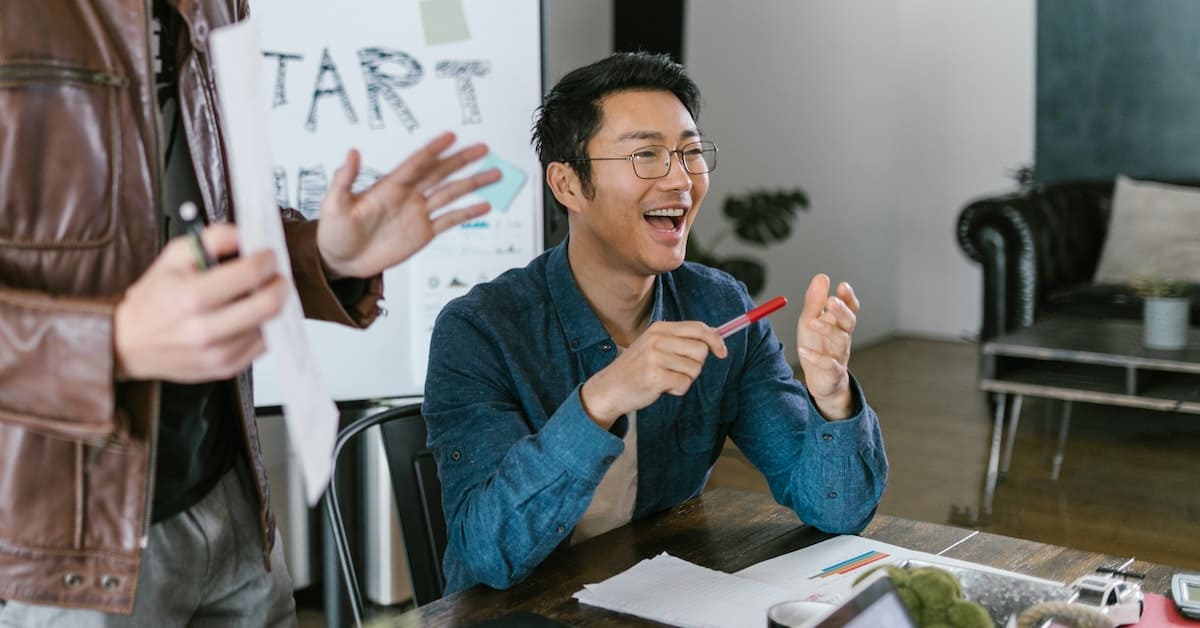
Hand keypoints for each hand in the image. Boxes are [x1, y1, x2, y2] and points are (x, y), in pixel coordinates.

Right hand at [114, 224, 288, 381]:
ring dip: (273, 307)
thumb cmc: (153, 301)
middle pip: (269, 305)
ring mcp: (218, 353)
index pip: (251, 274)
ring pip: (270, 325)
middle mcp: (206, 330)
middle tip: (275, 276)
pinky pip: (263, 345)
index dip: (266, 260)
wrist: (129, 343)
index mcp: (192, 298)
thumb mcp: (172, 258)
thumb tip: (243, 234)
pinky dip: (264, 327)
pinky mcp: (226, 368)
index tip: (267, 255)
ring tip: (260, 295)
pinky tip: (251, 316)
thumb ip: (211, 239)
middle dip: (279, 284)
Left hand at [316, 132, 501, 277]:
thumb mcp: (334, 204)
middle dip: (462, 160)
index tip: (450, 136)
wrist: (340, 260)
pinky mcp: (422, 233)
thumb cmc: (333, 231)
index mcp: (389, 187)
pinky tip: (484, 206)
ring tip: (494, 174)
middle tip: (483, 148)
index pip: (416, 164)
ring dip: (473, 184)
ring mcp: (417, 213)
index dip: (433, 150)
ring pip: (451, 194)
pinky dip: (467, 213)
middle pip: (440, 173)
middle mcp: (408, 196)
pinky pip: (449, 220)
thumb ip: (344, 179)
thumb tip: (352, 152)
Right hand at [579, 321, 726, 428]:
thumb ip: (680, 340)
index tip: (722, 352)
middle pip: (701, 350)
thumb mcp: (655, 345)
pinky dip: (677, 389)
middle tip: (677, 370)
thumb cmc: (637, 368)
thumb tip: (714, 337)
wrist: (610, 388)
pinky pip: (684, 384)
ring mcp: (655, 358)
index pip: (698, 328)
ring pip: (694, 369)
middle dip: (695, 364)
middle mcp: (657, 339)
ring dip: (685, 379)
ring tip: (666, 379)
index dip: (715, 340)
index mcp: (660, 328)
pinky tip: (662, 388)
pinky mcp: (655, 377)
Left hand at [796, 274, 859, 419]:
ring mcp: (840, 355)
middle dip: (842, 311)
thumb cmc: (816, 345)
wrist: (819, 379)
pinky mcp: (833, 372)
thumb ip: (815, 301)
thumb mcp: (810, 320)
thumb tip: (822, 277)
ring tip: (812, 322)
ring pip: (841, 341)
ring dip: (827, 330)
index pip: (850, 308)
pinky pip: (829, 364)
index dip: (848, 298)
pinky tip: (803, 350)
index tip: (843, 286)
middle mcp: (843, 337)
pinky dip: (816, 357)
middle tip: (832, 301)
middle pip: (849, 322)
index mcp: (838, 323)